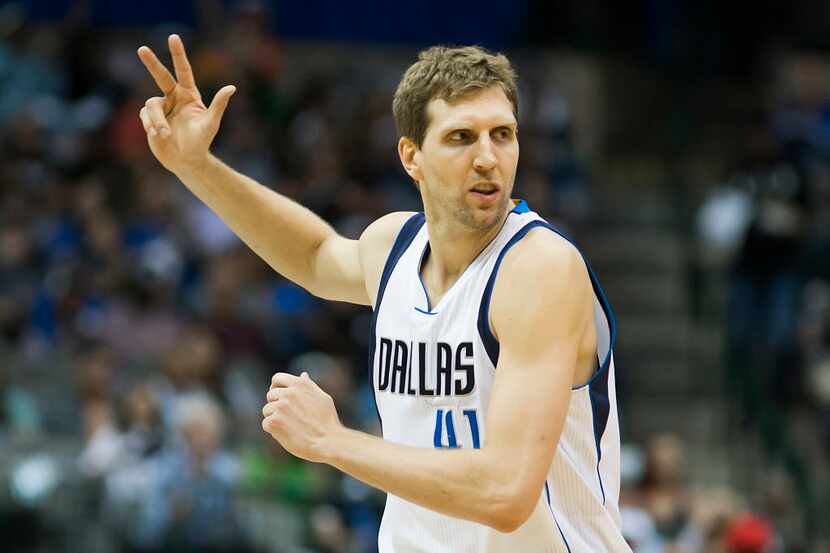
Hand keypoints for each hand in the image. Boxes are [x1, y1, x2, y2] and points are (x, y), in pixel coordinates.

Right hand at [136, 34, 235, 174]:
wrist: (186, 160)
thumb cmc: (201, 141)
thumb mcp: (211, 123)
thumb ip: (219, 105)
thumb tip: (231, 87)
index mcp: (189, 95)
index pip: (183, 71)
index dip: (178, 54)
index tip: (173, 37)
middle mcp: (173, 98)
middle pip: (161, 76)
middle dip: (151, 62)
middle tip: (142, 49)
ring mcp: (161, 108)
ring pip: (152, 105)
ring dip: (158, 120)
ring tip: (165, 135)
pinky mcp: (149, 119)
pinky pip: (145, 116)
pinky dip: (151, 125)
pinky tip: (158, 135)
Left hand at [262, 372, 341, 462]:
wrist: (328, 441)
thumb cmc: (327, 421)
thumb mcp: (322, 398)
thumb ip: (309, 386)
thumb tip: (302, 375)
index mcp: (300, 384)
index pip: (277, 378)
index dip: (275, 387)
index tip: (278, 396)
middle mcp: (289, 393)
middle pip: (270, 395)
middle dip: (276, 405)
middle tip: (288, 417)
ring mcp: (280, 407)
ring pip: (267, 410)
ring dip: (274, 418)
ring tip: (290, 427)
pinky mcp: (274, 421)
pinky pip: (266, 424)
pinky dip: (273, 430)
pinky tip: (286, 434)